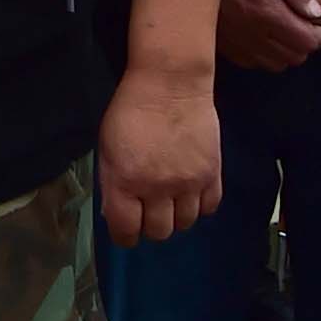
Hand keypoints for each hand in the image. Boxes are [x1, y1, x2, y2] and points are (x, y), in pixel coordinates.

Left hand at [97, 66, 223, 248]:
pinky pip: (210, 207)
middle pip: (159, 232)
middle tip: (149, 211)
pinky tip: (191, 193)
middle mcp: (157, 188)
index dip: (125, 236)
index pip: (126, 232)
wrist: (170, 84)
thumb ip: (113, 185)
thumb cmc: (131, 112)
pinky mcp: (212, 173)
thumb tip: (118, 214)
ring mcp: (188, 183)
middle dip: (151, 226)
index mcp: (125, 182)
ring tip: (171, 199)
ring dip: (176, 216)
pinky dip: (200, 206)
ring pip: (185, 223)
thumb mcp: (108, 149)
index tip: (128, 231)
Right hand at [214, 0, 320, 73]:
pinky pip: (253, 64)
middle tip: (306, 26)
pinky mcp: (224, 48)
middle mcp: (254, 35)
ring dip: (287, 52)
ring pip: (276, 65)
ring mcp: (238, 45)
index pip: (309, 41)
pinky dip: (265, 56)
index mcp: (269, 13)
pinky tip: (263, 37)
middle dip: (307, 43)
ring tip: (286, 33)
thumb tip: (316, 12)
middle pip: (295, 57)